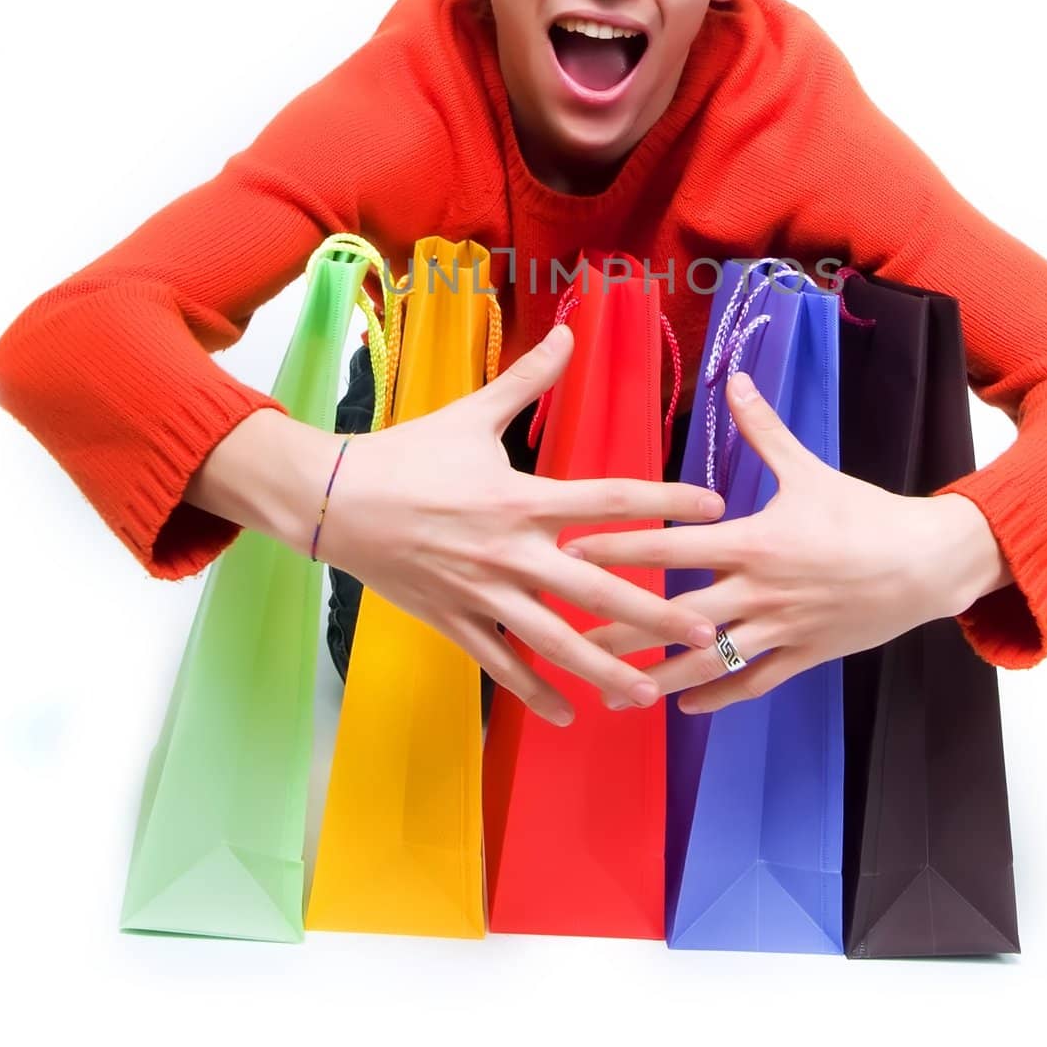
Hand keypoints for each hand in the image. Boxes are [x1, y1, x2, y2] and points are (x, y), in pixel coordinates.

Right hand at [311, 323, 725, 726]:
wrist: (332, 499)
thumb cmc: (406, 454)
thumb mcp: (472, 413)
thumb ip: (529, 379)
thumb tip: (569, 331)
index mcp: (522, 497)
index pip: (610, 500)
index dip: (666, 501)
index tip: (714, 509)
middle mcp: (510, 551)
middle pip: (595, 587)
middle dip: (652, 613)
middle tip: (703, 631)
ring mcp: (482, 593)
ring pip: (554, 640)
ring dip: (604, 668)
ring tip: (648, 692)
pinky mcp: (454, 621)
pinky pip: (502, 664)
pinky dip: (535, 692)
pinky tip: (570, 715)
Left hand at [572, 368, 1006, 714]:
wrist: (927, 563)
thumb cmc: (864, 514)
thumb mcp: (808, 469)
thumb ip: (762, 429)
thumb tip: (733, 379)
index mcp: (753, 542)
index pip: (672, 548)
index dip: (619, 551)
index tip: (570, 554)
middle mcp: (759, 592)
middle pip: (675, 614)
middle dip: (621, 627)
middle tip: (570, 637)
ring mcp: (779, 630)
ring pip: (707, 659)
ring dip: (658, 676)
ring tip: (613, 689)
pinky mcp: (803, 656)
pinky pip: (752, 683)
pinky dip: (717, 695)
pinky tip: (684, 707)